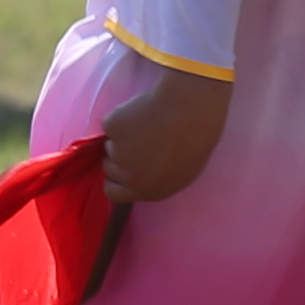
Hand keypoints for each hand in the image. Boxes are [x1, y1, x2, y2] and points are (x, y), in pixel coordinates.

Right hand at [99, 61, 230, 203]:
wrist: (189, 110)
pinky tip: (142, 111)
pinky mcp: (111, 129)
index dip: (114, 180)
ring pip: (108, 144)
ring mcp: (117, 153)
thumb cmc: (195, 139)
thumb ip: (157, 179)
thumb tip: (142, 174)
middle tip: (138, 139)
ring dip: (122, 135)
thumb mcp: (182, 172)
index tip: (119, 169)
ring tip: (147, 123)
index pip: (115, 193)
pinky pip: (110, 123)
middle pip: (109, 168)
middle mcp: (129, 177)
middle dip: (118, 155)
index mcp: (147, 190)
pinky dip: (121, 117)